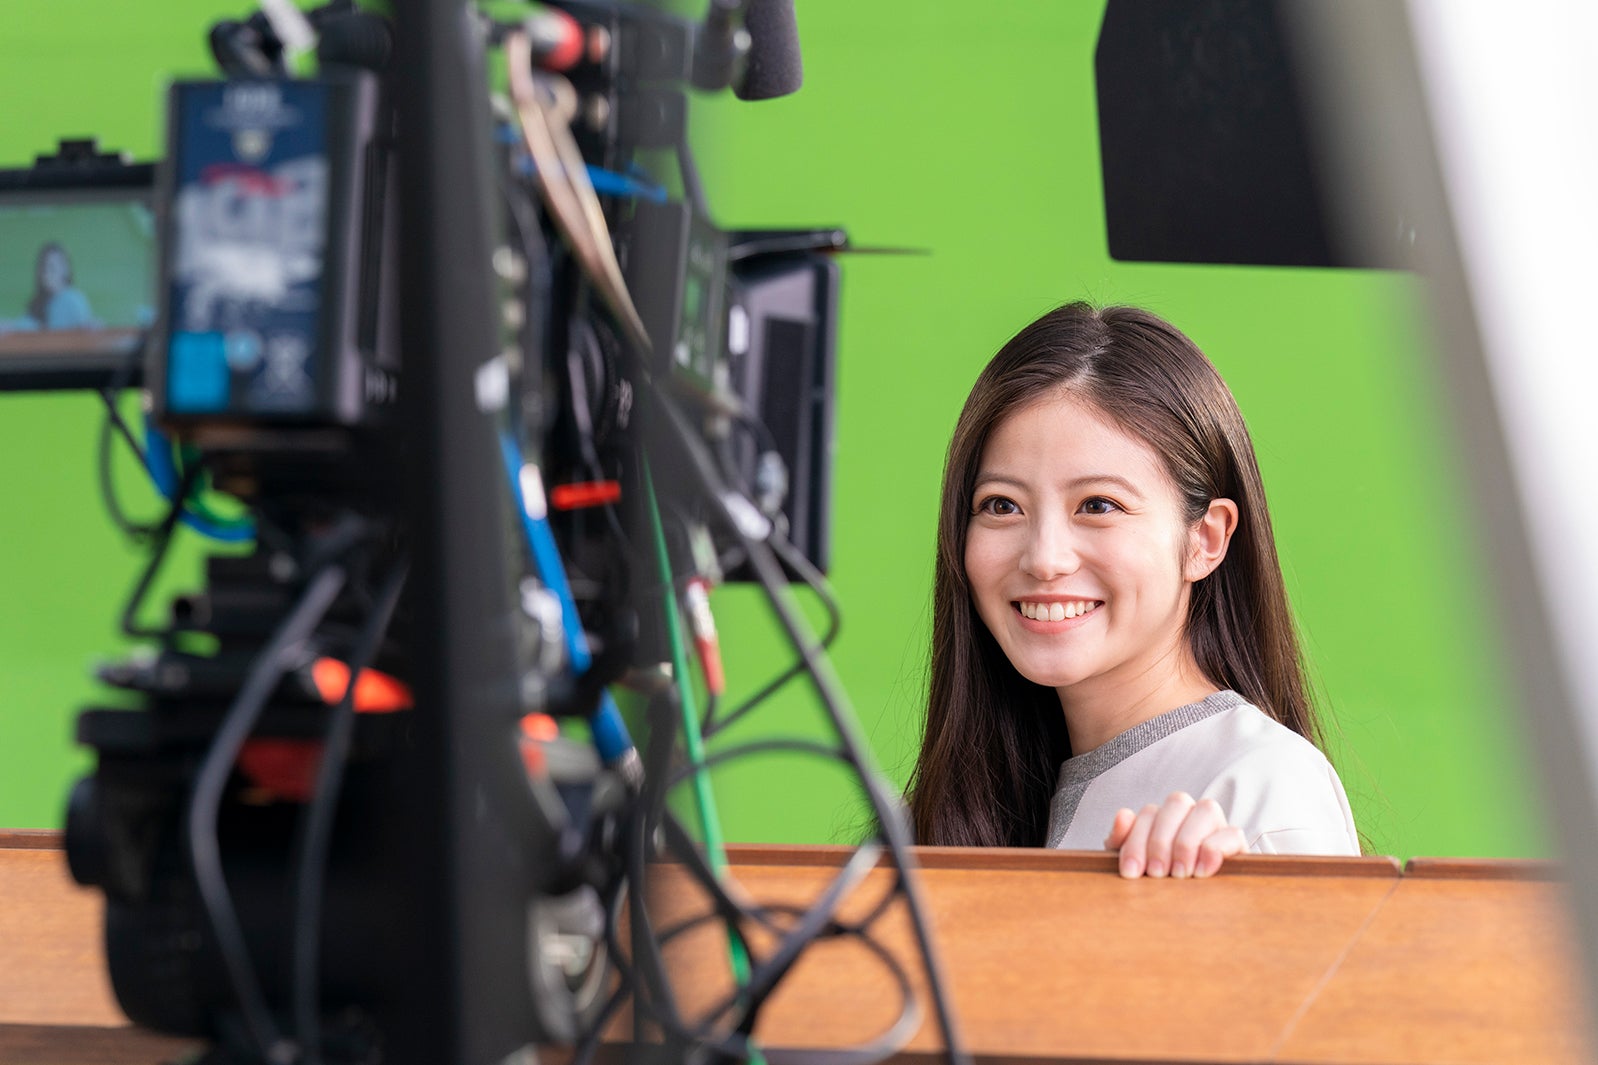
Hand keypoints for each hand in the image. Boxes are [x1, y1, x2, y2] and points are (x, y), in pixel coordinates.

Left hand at [1105, 791, 1245, 878]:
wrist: (1188, 914)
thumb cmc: (1158, 883)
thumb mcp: (1134, 866)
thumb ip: (1121, 841)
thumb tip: (1123, 815)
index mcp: (1163, 816)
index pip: (1150, 812)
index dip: (1137, 841)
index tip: (1132, 872)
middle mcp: (1190, 814)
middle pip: (1177, 802)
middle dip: (1161, 840)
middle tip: (1157, 873)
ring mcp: (1216, 826)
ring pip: (1206, 809)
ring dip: (1187, 842)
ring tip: (1179, 874)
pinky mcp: (1237, 845)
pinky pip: (1232, 833)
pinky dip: (1214, 850)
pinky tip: (1201, 873)